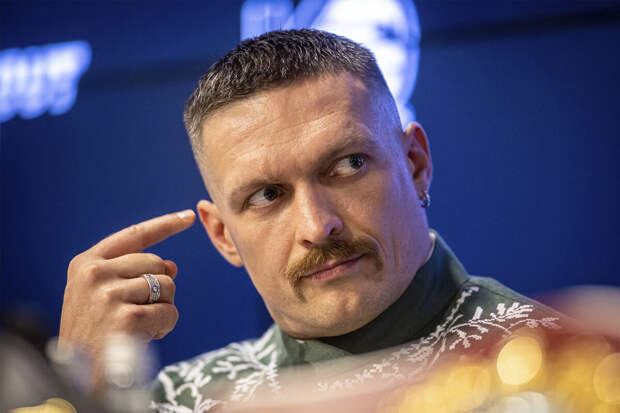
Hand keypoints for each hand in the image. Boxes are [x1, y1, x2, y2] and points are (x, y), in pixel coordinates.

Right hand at [58, 209, 195, 386]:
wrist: (79, 374)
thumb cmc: (95, 334)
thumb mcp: (104, 296)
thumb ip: (134, 274)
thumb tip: (171, 265)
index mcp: (85, 263)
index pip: (134, 236)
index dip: (164, 225)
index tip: (188, 216)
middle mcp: (94, 273)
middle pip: (158, 263)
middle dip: (160, 288)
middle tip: (139, 312)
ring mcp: (109, 294)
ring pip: (168, 286)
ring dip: (163, 308)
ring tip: (139, 326)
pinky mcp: (126, 317)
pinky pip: (170, 311)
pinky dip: (165, 325)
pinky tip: (145, 336)